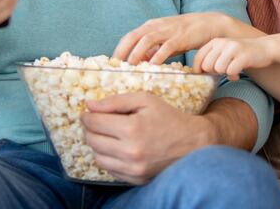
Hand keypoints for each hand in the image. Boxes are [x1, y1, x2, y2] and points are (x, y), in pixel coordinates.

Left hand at [81, 92, 210, 183]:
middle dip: (88, 129)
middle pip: (93, 140)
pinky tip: (115, 147)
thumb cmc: (169, 118)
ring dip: (96, 144)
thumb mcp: (145, 100)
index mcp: (132, 128)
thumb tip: (89, 105)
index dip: (86, 116)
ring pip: (98, 157)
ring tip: (104, 134)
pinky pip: (110, 169)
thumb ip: (116, 101)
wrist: (193, 144)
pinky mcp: (136, 179)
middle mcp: (130, 152)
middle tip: (92, 122)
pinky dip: (107, 158)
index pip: (94, 123)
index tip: (87, 112)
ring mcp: (133, 168)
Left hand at [112, 12, 236, 64]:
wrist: (208, 24)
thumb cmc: (185, 34)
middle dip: (123, 50)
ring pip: (147, 39)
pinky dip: (159, 55)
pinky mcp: (180, 37)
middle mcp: (156, 26)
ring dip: (137, 53)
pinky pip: (167, 46)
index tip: (112, 64)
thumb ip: (152, 49)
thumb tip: (139, 61)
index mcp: (150, 26)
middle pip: (133, 36)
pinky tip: (154, 65)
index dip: (119, 49)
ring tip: (131, 66)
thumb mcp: (165, 40)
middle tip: (116, 65)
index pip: (129, 36)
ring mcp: (168, 31)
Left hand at [195, 37, 275, 80]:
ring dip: (225, 74)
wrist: (264, 48)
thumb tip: (197, 73)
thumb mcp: (224, 51)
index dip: (197, 69)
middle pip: (207, 65)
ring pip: (218, 69)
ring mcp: (233, 48)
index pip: (198, 57)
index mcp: (215, 41)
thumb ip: (212, 58)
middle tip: (222, 71)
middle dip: (213, 73)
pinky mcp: (243, 56)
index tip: (202, 76)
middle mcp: (222, 43)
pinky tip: (238, 73)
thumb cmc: (241, 53)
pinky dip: (234, 75)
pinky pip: (231, 71)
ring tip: (231, 70)